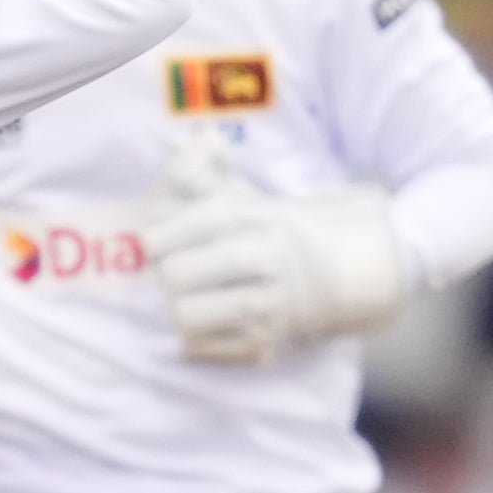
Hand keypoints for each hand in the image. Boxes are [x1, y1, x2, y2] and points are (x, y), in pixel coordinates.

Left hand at [142, 180, 406, 367]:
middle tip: (169, 273)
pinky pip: (209, 349)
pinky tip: (201, 325)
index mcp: (262, 219)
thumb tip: (183, 143)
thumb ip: (207, 174)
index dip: (163, 233)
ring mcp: (270, 306)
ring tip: (184, 301)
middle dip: (167, 274)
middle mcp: (267, 260)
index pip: (204, 221)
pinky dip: (194, 340)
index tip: (145, 242)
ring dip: (177, 308)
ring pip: (191, 316)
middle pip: (184, 273)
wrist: (347, 273)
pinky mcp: (269, 343)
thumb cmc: (279, 232)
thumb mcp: (250, 198)